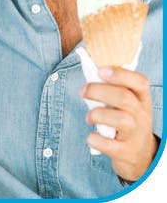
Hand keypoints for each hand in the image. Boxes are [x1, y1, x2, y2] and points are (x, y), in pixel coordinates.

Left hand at [80, 66, 157, 180]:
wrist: (141, 154)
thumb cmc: (127, 120)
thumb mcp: (128, 103)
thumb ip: (114, 88)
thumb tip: (88, 72)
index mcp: (142, 99)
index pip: (140, 82)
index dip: (120, 74)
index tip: (100, 70)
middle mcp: (142, 116)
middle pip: (124, 98)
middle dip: (98, 91)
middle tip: (82, 91)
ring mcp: (136, 135)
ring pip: (120, 119)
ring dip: (97, 114)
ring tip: (88, 117)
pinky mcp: (127, 152)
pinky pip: (110, 145)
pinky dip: (96, 140)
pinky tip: (91, 137)